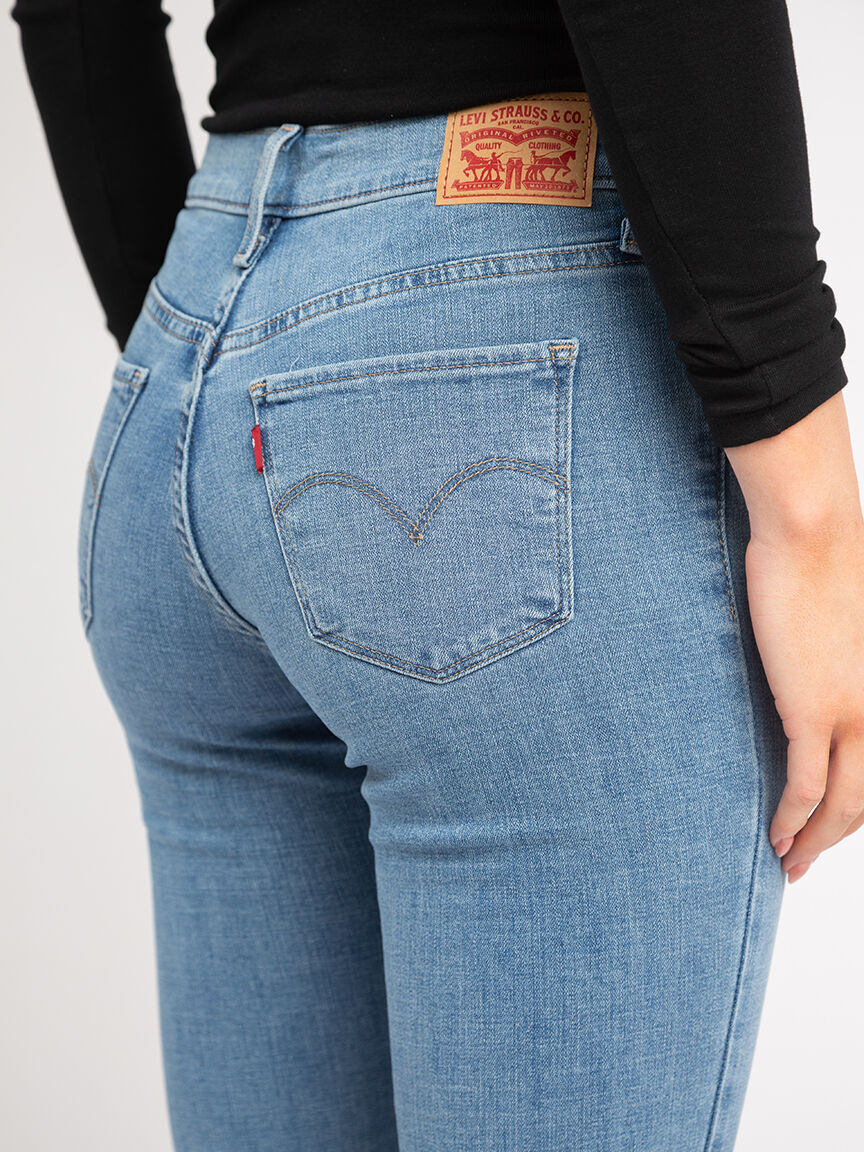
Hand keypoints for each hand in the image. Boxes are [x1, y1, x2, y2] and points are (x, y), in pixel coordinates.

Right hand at [724, 392, 863, 882]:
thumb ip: (843, 660)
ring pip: (844, 805)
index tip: (827, 826)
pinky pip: (806, 784)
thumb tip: (819, 674)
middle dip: (834, 840)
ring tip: (787, 861)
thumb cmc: (827, 560)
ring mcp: (853, 714)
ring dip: (814, 842)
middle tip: (804, 861)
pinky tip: (775, 834)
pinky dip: (791, 818)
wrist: (814, 533)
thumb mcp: (849, 622)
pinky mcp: (814, 709)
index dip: (855, 809)